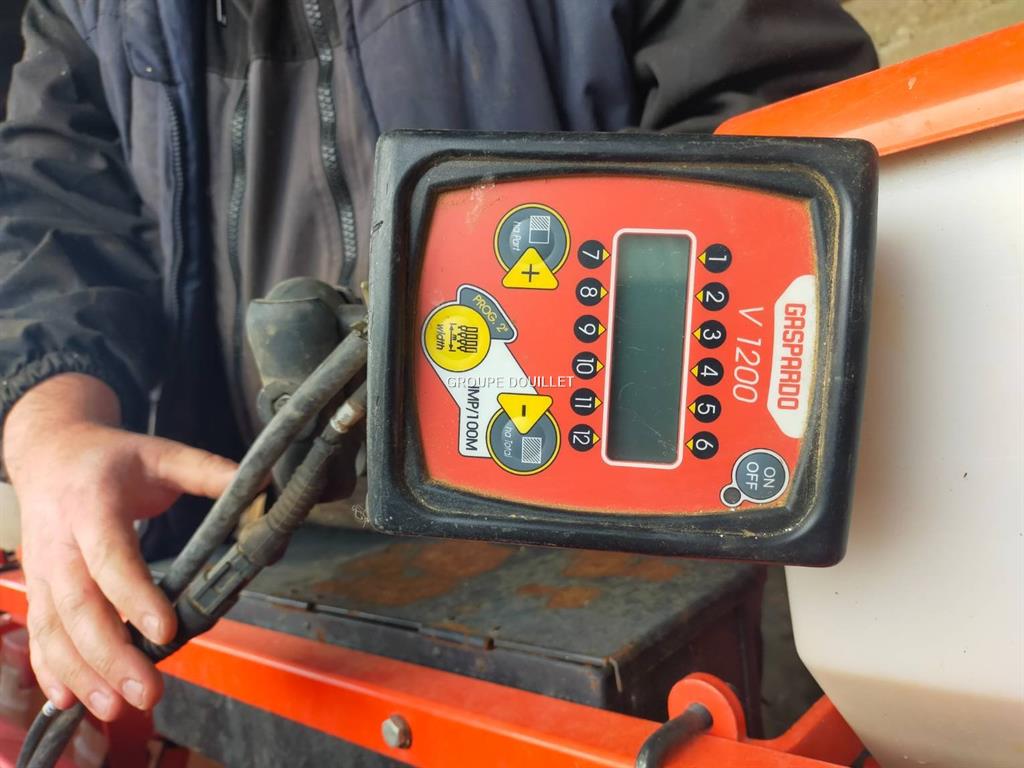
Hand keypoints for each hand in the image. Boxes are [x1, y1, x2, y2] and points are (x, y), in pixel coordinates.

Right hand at [3, 374, 236, 720]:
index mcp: (92, 504)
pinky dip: (51, 669)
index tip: (165, 630)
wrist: (49, 451)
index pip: (112, 555)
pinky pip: (38, 634)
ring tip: (114, 707)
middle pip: (79, 604)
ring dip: (82, 672)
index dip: (135, 595)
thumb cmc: (111, 457)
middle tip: (146, 691)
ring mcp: (42, 568)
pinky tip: (70, 700)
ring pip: (54, 628)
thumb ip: (209, 472)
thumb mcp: (162, 454)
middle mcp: (60, 540)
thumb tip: (263, 489)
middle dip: (111, 654)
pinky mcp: (38, 588)